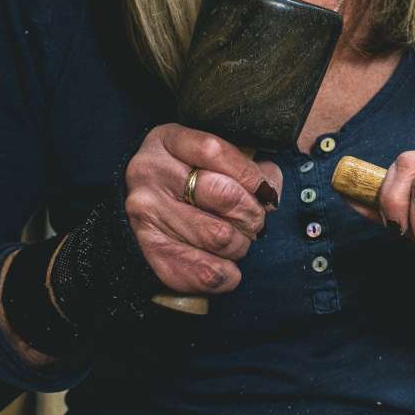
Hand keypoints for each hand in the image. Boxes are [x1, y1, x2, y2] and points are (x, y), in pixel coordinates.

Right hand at [122, 124, 282, 294]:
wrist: (148, 208)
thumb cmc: (193, 179)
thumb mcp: (215, 158)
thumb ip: (249, 168)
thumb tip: (269, 193)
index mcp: (168, 140)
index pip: (215, 151)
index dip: (251, 175)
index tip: (265, 191)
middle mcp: (149, 173)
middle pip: (223, 195)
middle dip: (253, 214)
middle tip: (255, 221)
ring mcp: (145, 212)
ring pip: (219, 237)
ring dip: (241, 244)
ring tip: (237, 240)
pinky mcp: (150, 249)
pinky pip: (205, 272)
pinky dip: (228, 274)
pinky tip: (227, 265)